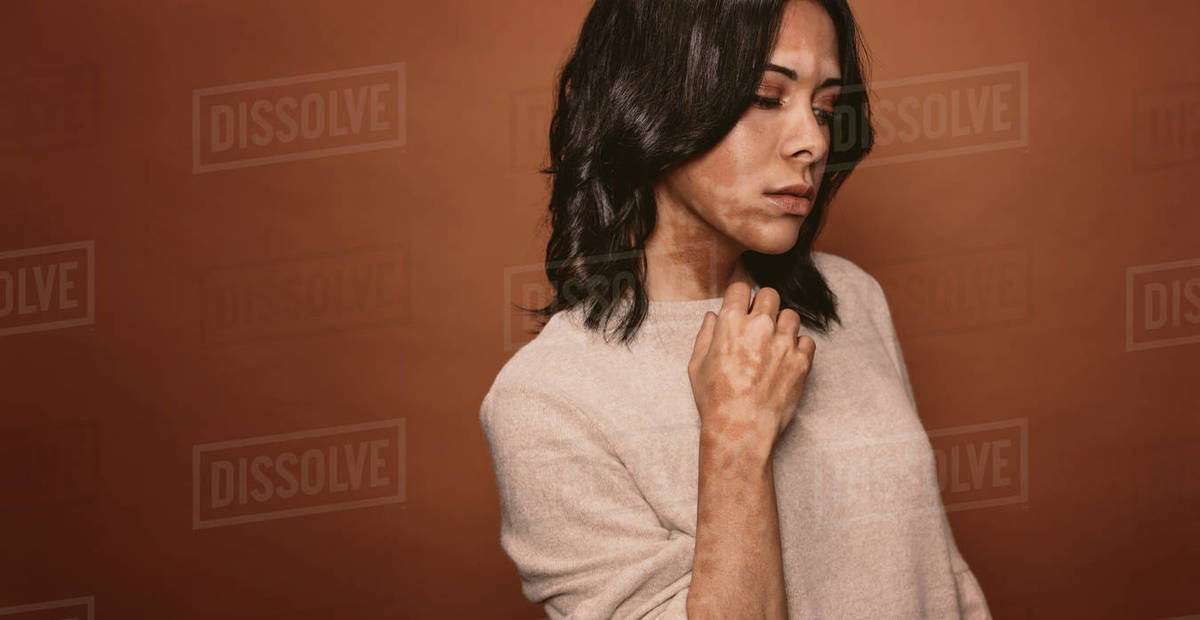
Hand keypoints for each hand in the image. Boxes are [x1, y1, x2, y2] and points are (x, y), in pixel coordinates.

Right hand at [687, 281, 815, 449]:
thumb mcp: (696, 365)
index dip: (741, 297)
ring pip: (791, 316)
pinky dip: (798, 347)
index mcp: (731, 322)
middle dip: (764, 305)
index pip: (741, 288)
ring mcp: (784, 342)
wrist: (741, 429)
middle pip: (770, 295)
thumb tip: (711, 317)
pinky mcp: (802, 360)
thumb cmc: (715, 400)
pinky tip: (786, 360)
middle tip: (759, 325)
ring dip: (782, 325)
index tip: (742, 307)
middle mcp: (760, 326)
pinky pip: (807, 341)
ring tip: (774, 344)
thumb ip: (705, 335)